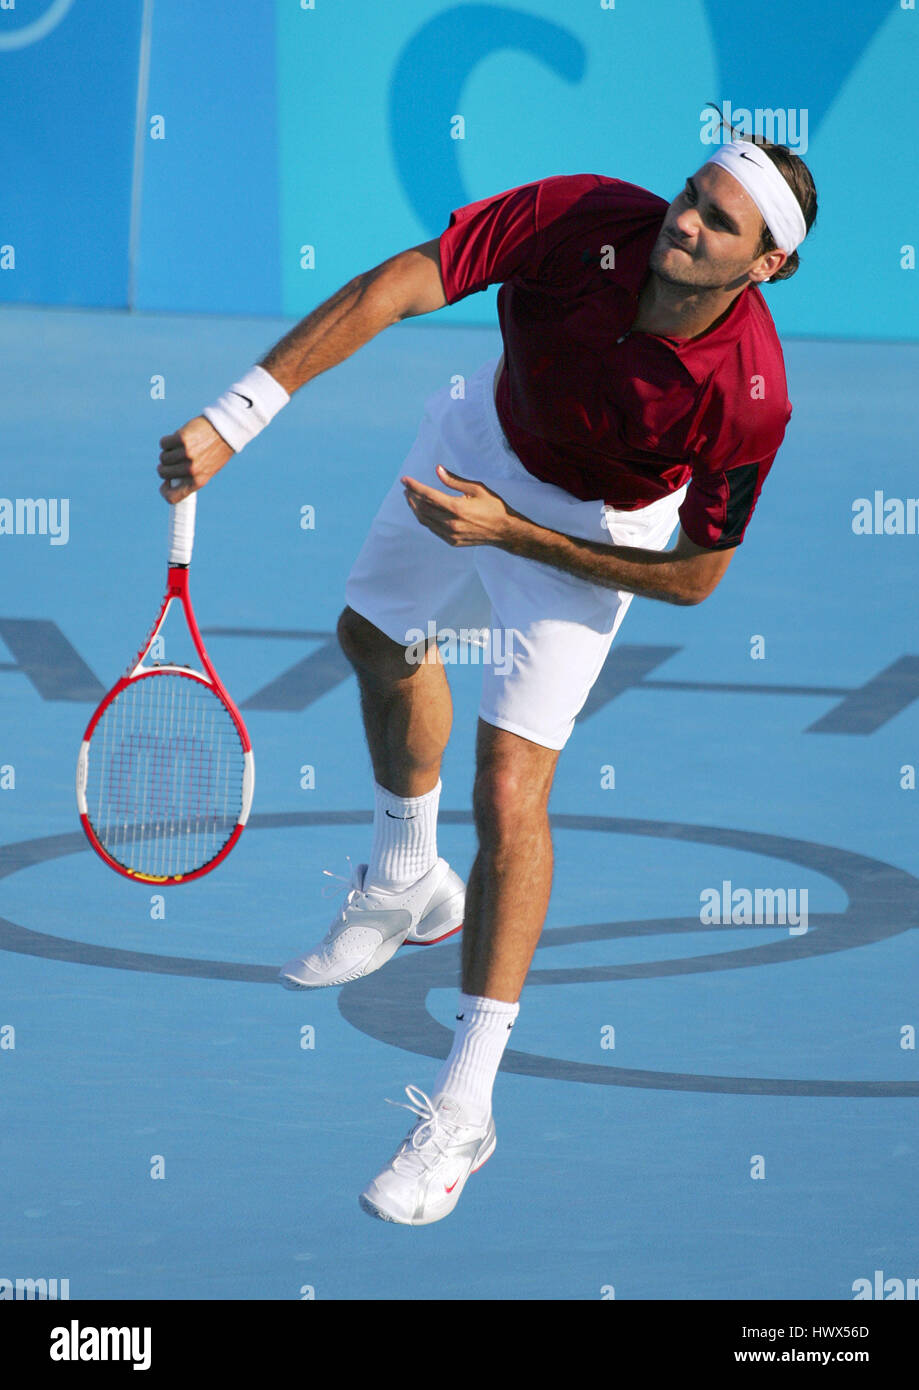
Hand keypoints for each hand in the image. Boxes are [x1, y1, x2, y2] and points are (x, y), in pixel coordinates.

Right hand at [157, 416, 233, 502]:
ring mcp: (186, 454)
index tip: (166, 483)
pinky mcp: (181, 439)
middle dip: (165, 466)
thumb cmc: (217, 450)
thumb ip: (191, 476)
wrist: (227, 431)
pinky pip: (164, 443)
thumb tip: (170, 479)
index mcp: (198, 481)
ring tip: (179, 447)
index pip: (172, 496)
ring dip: (168, 452)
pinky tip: (177, 438)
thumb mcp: (208, 469)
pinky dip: (168, 441)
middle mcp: (191, 470)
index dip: (165, 491)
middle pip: (163, 473)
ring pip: (163, 457)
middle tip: (174, 459)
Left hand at [402, 464, 525, 547]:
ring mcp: (450, 534)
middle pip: (423, 508)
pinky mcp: (452, 541)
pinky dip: (425, 518)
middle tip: (406, 488)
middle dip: (412, 496)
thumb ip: (454, 480)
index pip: (428, 495)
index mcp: (457, 507)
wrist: (504, 531)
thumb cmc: (493, 506)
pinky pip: (432, 529)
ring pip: (425, 520)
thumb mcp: (476, 488)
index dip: (414, 486)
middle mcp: (451, 523)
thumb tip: (437, 470)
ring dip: (415, 508)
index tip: (404, 480)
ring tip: (411, 498)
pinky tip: (423, 511)